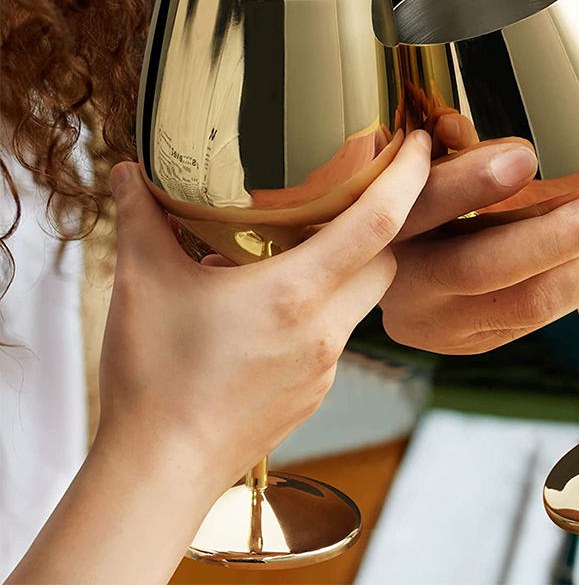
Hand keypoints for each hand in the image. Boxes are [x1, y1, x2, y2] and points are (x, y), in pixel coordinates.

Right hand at [9, 131, 431, 584]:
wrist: (160, 472)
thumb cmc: (155, 378)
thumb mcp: (143, 283)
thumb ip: (140, 218)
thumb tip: (126, 173)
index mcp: (295, 292)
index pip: (379, 222)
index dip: (407, 175)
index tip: (418, 141)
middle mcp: (326, 328)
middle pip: (388, 259)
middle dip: (386, 220)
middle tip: (362, 189)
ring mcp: (326, 365)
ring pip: (365, 298)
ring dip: (352, 264)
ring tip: (310, 243)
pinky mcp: (317, 390)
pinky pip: (339, 333)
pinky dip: (326, 305)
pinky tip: (281, 303)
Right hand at [381, 117, 578, 353]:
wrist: (386, 283)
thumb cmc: (410, 210)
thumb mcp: (415, 177)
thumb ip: (452, 159)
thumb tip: (519, 148)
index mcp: (383, 230)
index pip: (421, 206)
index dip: (470, 184)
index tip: (526, 157)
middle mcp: (405, 285)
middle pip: (479, 269)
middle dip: (553, 241)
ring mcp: (438, 325)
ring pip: (523, 306)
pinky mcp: (470, 343)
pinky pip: (534, 320)